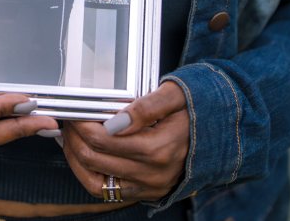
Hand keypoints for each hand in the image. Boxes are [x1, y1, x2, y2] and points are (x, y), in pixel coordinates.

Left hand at [61, 82, 188, 200]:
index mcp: (159, 148)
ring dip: (76, 158)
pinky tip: (83, 156)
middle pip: (94, 158)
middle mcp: (153, 173)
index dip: (82, 124)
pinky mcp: (146, 193)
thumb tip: (115, 121)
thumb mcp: (175, 95)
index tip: (75, 110)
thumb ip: (146, 106)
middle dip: (74, 137)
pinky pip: (106, 192)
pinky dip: (88, 175)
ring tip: (70, 138)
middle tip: (69, 120)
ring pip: (94, 180)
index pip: (103, 138)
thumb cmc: (195, 109)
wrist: (221, 132)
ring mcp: (149, 187)